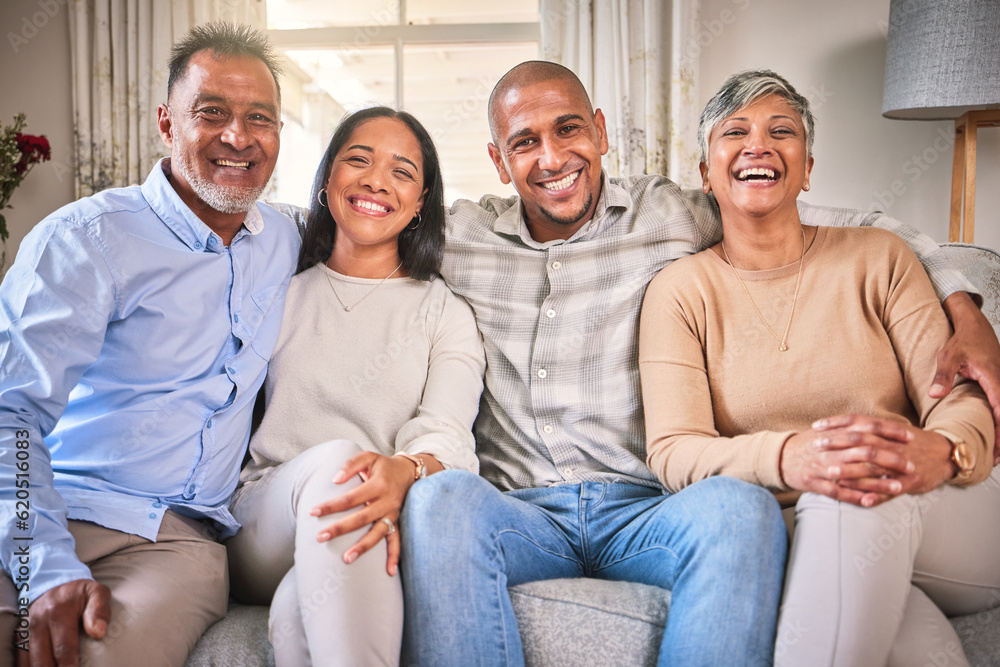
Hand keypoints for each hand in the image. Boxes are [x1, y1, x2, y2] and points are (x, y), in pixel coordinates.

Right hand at [17, 579, 109, 666]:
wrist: (53, 583)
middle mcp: (38, 623)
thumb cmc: (79, 593)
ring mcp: (25, 631)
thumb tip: (99, 633)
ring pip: (28, 663)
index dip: (69, 666)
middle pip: (43, 660)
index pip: (63, 648)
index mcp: (58, 612)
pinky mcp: (19, 637)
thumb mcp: (96, 592)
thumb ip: (100, 610)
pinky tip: (43, 666)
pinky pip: (20, 660)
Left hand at [309, 452, 414, 575]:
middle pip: (361, 518)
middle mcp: (386, 501)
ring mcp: (393, 514)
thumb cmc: (383, 465)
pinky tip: (389, 572)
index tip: (313, 512)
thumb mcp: (369, 457)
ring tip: (346, 559)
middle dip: (340, 529)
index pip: (350, 498)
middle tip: (320, 537)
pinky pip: (397, 541)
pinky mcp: (397, 521)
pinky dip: (395, 556)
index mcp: (378, 485)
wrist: (409, 472)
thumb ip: (351, 465)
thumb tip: (335, 480)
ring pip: (378, 533)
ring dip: (363, 547)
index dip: (331, 506)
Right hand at [782, 415, 914, 506]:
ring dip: (879, 482)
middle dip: (890, 459)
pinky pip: (839, 493)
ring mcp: (823, 467)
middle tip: (910, 465)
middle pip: (865, 452)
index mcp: (834, 432)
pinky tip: (873, 503)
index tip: (909, 436)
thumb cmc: (808, 444)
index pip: (866, 427)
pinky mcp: (816, 484)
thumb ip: (849, 427)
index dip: (889, 431)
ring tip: (900, 487)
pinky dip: (856, 498)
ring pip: (856, 475)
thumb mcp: (827, 430)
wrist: (779, 457)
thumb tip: (877, 425)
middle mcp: (830, 448)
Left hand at [821, 416, 955, 495]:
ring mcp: (902, 463)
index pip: (857, 422)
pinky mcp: (912, 481)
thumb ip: (869, 428)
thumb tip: (841, 426)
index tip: (816, 426)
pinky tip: (863, 502)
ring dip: (852, 470)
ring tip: (832, 473)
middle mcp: (892, 444)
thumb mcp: (891, 430)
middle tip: (816, 447)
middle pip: (861, 442)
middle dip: (837, 444)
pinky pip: (893, 490)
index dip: (836, 423)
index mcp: (886, 430)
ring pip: (874, 467)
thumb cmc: (912, 442)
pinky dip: (878, 496)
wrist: (946, 454)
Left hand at [935, 292, 999, 462]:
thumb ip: (943, 376)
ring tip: (993, 456)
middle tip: (992, 461)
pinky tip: (995, 438)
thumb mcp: (949, 357)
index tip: (994, 450)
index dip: (999, 433)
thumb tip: (935, 394)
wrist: (975, 327)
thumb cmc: (963, 341)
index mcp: (995, 379)